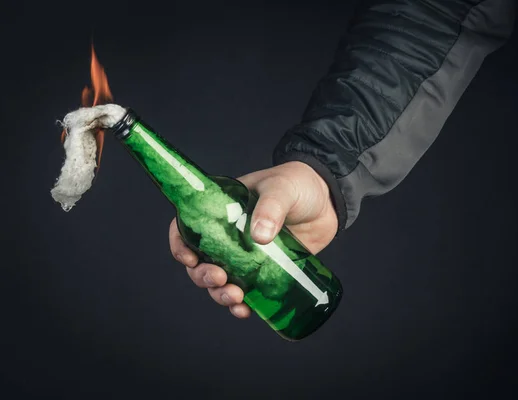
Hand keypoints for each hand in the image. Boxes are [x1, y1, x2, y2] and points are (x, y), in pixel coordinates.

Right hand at [169, 161, 337, 317]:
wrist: (329, 200)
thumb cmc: (298, 184)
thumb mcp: (281, 188)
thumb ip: (271, 207)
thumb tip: (259, 237)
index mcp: (223, 210)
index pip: (188, 227)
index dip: (181, 245)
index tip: (190, 260)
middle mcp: (229, 236)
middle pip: (201, 262)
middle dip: (203, 276)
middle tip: (219, 279)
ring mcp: (247, 255)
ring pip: (221, 282)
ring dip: (220, 295)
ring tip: (235, 298)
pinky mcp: (266, 270)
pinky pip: (247, 292)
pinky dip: (242, 305)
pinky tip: (246, 311)